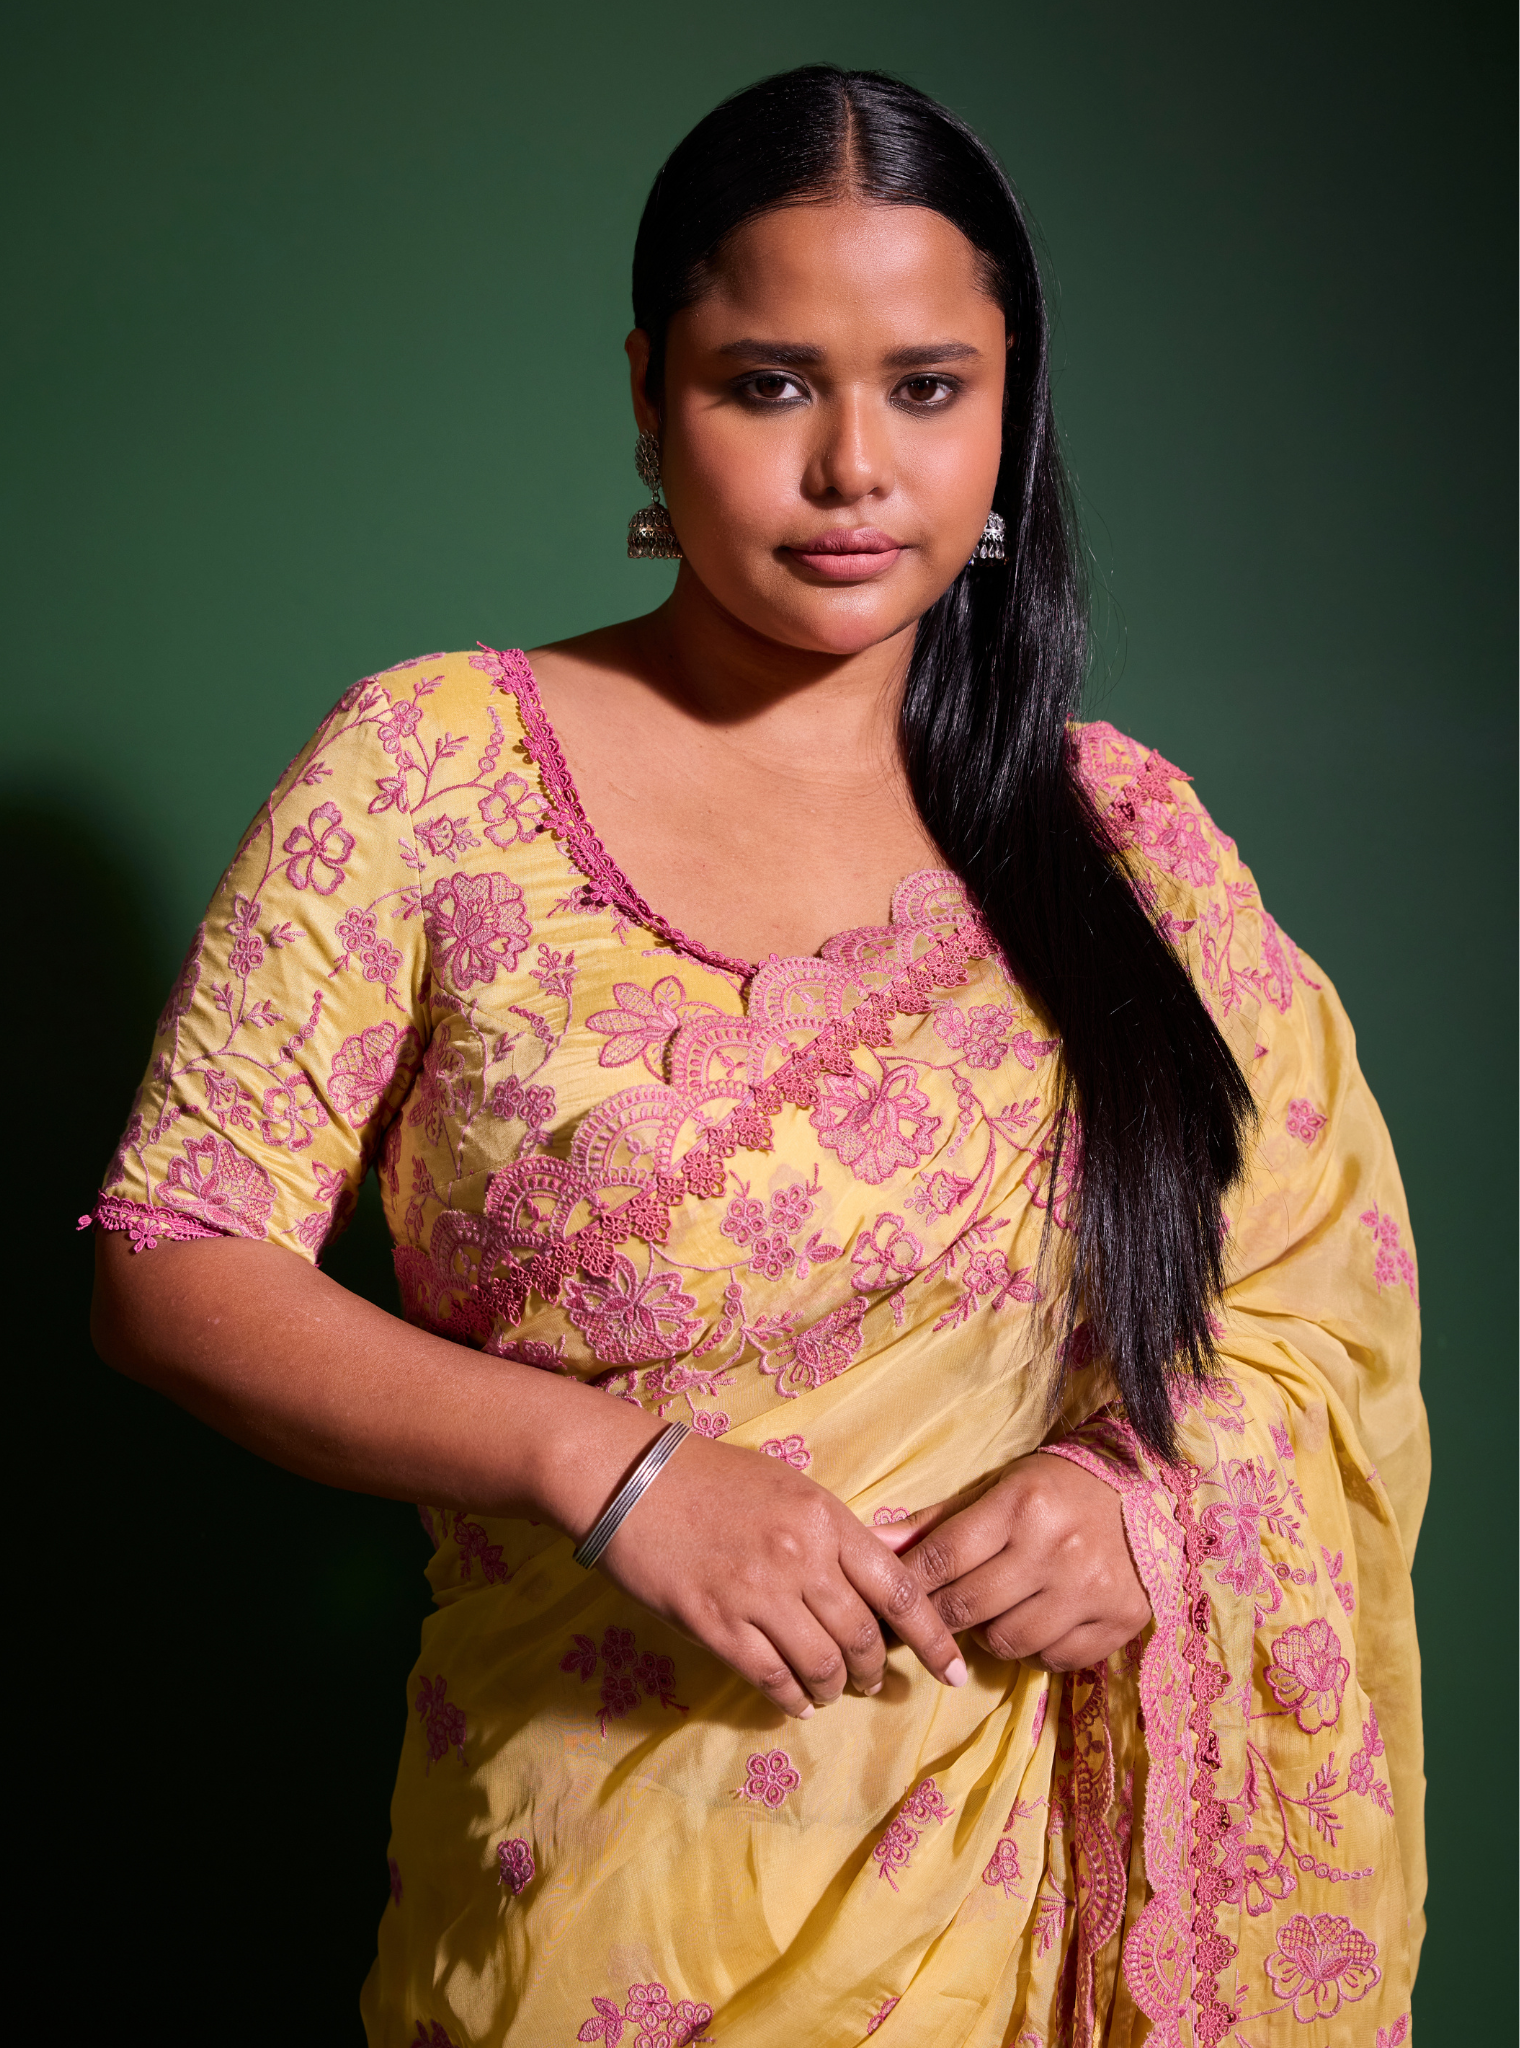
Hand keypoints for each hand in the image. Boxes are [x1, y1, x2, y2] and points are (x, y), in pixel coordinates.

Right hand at [598, 1433, 968, 1718]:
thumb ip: (837, 1533)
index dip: (933, 1638)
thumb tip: (887, 1573)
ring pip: (821, 1666)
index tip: (954, 1671)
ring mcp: (755, 1594)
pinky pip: (771, 1679)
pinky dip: (792, 1698)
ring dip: (834, 1687)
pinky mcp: (714, 1624)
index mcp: (824, 1518)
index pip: (898, 1589)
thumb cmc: (713, 1477)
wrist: (632, 1478)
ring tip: (831, 1689)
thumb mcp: (789, 1487)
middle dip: (875, 1671)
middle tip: (874, 1682)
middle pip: (862, 1638)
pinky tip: (796, 1699)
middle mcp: (799, 1557)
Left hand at [875, 1453, 1150, 1671]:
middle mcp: (1057, 1549)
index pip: (943, 1557)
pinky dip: (1036, 1648)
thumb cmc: (1058, 1487)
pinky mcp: (1120, 1621)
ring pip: (1006, 1642)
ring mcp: (1091, 1590)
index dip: (910, 1583)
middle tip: (937, 1611)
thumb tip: (873, 1543)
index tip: (892, 1596)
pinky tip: (1038, 1620)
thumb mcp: (998, 1488)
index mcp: (1022, 1505)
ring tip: (995, 1610)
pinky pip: (1053, 1659)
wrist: (1147, 1489)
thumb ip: (936, 1522)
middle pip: (967, 1606)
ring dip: (989, 1632)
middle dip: (940, 1614)